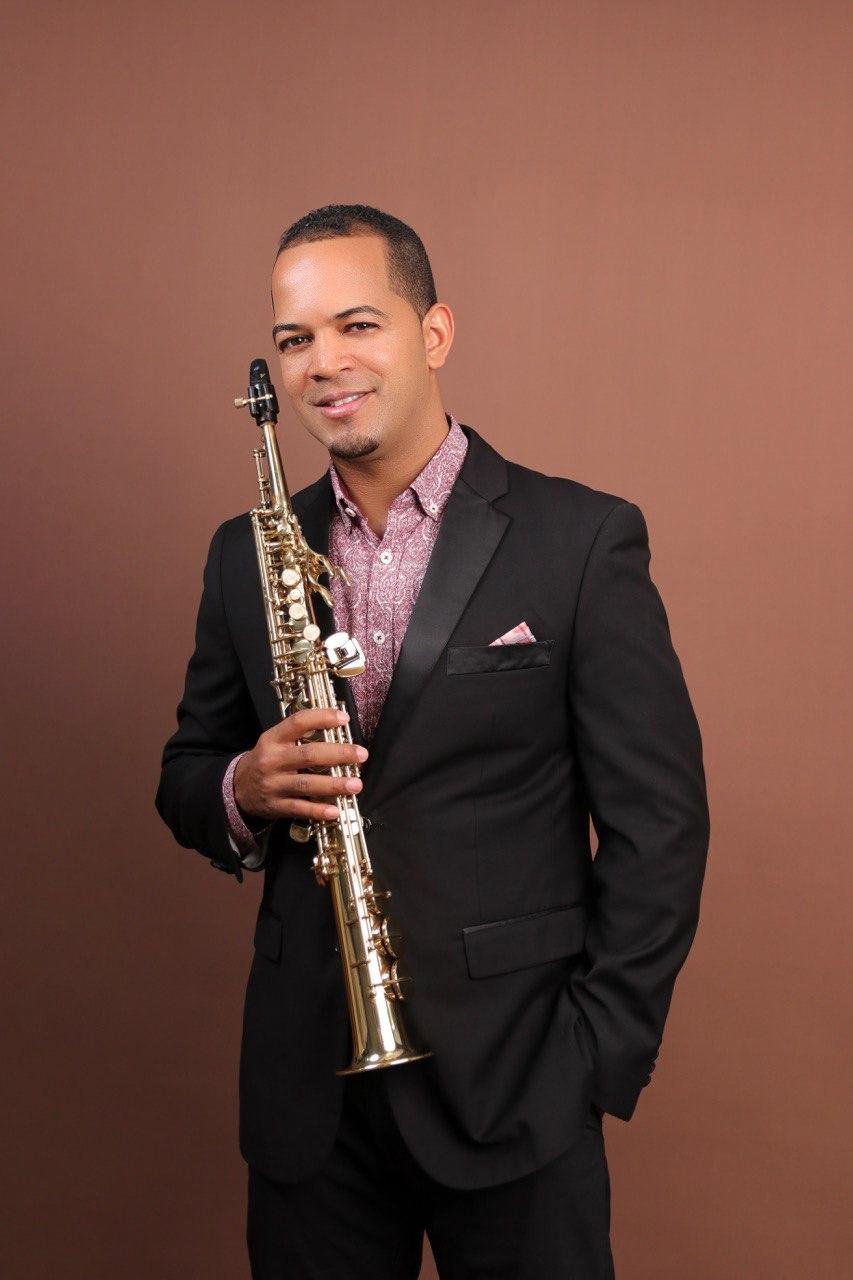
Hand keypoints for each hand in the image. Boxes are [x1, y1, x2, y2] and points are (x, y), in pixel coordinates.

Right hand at [233, 708, 367, 824]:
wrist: (237, 788)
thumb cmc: (266, 760)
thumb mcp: (274, 742)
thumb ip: (299, 736)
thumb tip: (338, 731)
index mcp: (273, 739)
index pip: (298, 723)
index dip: (322, 718)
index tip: (344, 719)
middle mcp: (272, 761)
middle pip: (308, 755)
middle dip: (338, 754)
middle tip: (361, 754)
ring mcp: (273, 785)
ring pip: (307, 784)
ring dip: (334, 784)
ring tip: (356, 784)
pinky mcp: (276, 806)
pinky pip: (300, 809)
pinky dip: (318, 811)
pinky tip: (336, 810)